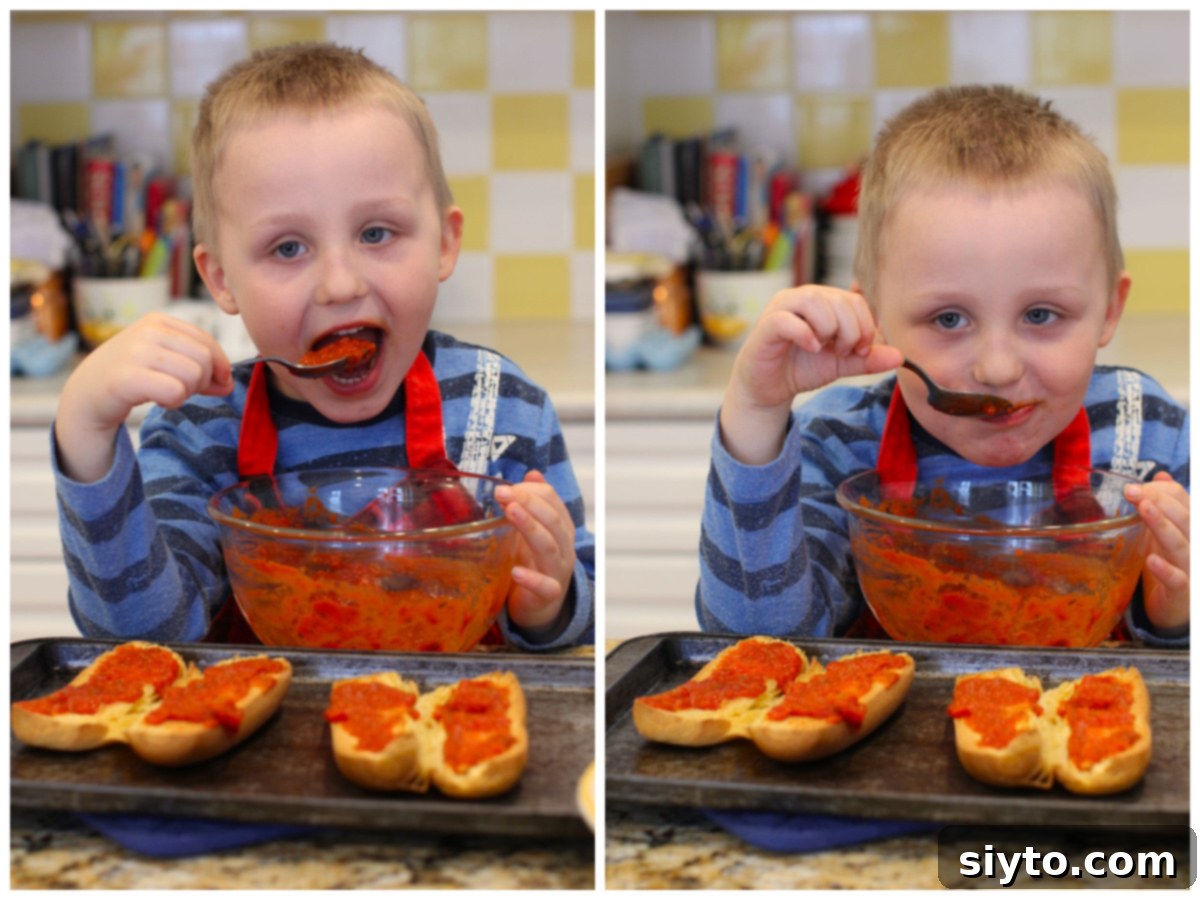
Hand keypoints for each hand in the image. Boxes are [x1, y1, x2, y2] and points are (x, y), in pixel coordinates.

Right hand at [54, 311, 233, 482]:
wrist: (86, 395)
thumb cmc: (131, 376)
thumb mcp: (166, 362)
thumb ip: (201, 368)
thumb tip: (229, 384)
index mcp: (159, 321)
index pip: (208, 342)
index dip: (218, 367)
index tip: (209, 383)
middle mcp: (148, 331)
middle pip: (204, 359)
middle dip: (201, 382)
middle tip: (180, 390)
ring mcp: (136, 351)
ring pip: (193, 375)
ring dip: (186, 393)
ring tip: (165, 393)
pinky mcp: (127, 377)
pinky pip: (175, 392)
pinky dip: (173, 402)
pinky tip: (156, 399)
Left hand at [495, 470, 576, 634]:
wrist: (540, 604)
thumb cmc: (534, 562)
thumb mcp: (532, 529)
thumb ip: (533, 503)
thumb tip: (533, 474)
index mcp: (560, 527)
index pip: (552, 501)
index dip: (530, 491)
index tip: (503, 487)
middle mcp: (563, 547)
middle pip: (552, 520)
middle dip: (528, 503)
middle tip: (502, 494)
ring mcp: (557, 571)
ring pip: (549, 547)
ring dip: (529, 527)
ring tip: (510, 512)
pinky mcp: (548, 595)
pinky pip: (545, 587)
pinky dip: (532, 579)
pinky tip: (516, 572)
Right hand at [721, 285, 902, 464]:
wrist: (769, 388)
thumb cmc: (802, 368)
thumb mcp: (842, 365)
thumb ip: (867, 359)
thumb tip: (900, 356)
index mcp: (824, 301)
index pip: (856, 300)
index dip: (866, 326)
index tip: (861, 351)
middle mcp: (804, 297)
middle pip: (840, 300)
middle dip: (850, 332)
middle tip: (843, 353)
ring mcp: (783, 308)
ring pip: (816, 302)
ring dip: (829, 331)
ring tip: (824, 350)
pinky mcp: (767, 324)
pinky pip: (789, 320)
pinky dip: (806, 335)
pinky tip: (810, 348)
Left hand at [1124, 472, 1188, 634]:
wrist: (1174, 607)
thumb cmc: (1170, 564)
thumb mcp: (1165, 530)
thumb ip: (1165, 504)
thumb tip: (1161, 474)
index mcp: (1191, 526)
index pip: (1183, 500)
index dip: (1160, 490)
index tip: (1132, 487)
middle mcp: (1195, 544)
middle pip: (1184, 518)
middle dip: (1158, 501)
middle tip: (1131, 492)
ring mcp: (1191, 568)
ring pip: (1181, 544)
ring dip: (1162, 526)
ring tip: (1143, 510)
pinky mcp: (1182, 591)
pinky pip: (1177, 580)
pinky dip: (1165, 570)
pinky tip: (1151, 560)